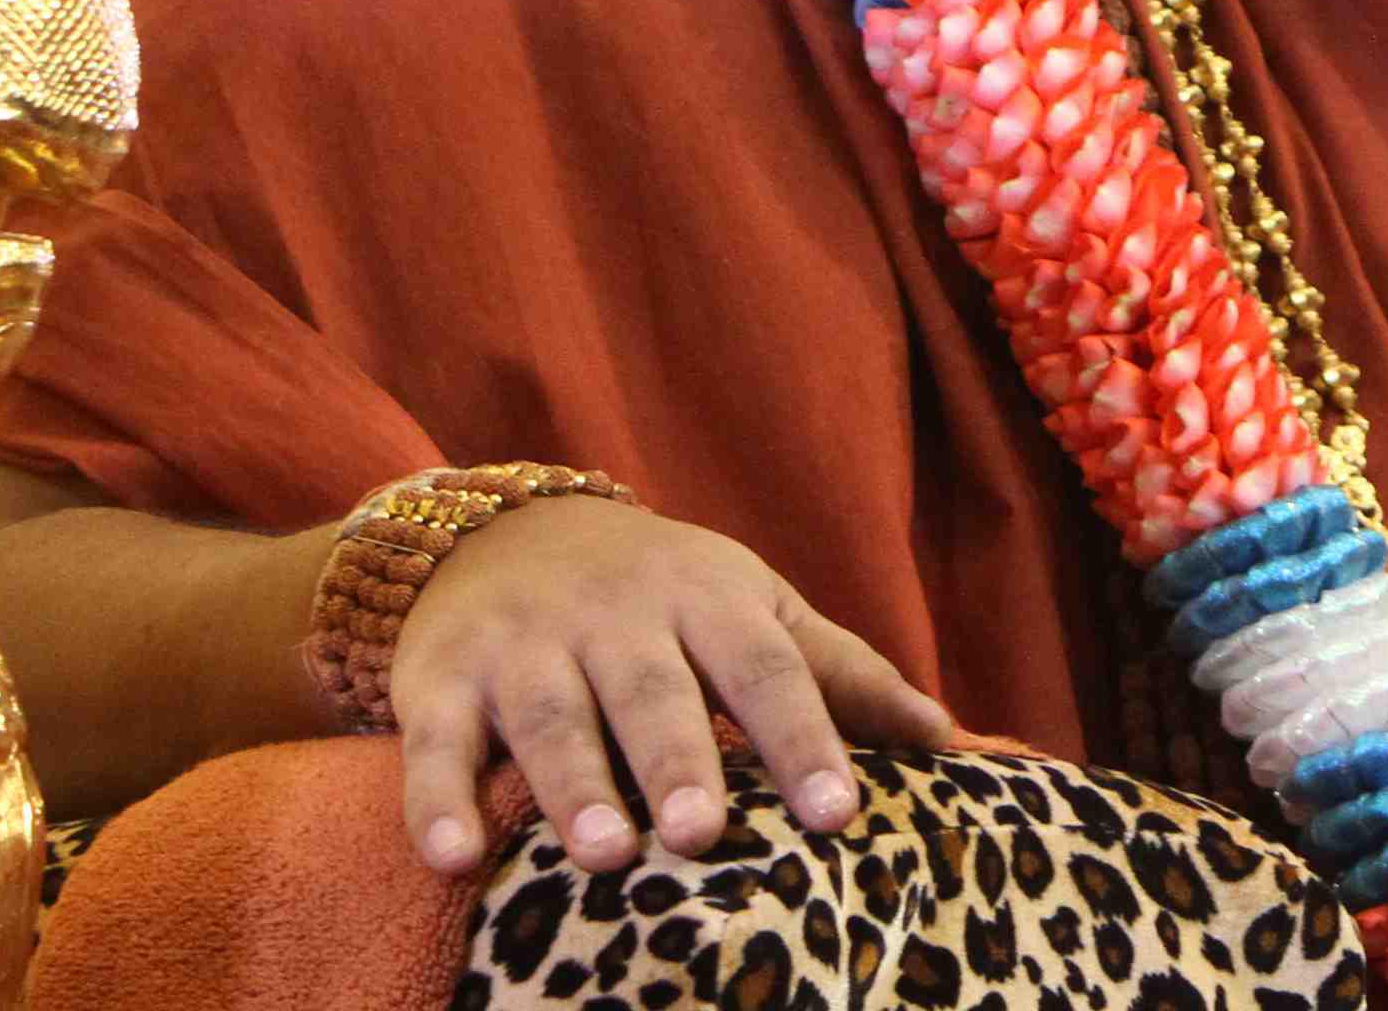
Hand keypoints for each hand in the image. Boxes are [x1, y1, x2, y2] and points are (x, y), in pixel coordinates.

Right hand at [379, 495, 956, 874]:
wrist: (504, 528)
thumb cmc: (662, 596)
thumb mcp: (753, 610)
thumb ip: (842, 675)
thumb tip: (952, 744)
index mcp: (707, 600)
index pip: (765, 668)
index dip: (804, 738)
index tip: (840, 813)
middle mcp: (615, 618)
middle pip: (652, 690)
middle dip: (677, 760)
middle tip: (702, 833)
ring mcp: (523, 648)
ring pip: (549, 716)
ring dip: (572, 785)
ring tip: (604, 854)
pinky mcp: (442, 681)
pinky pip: (435, 742)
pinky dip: (436, 800)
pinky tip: (453, 859)